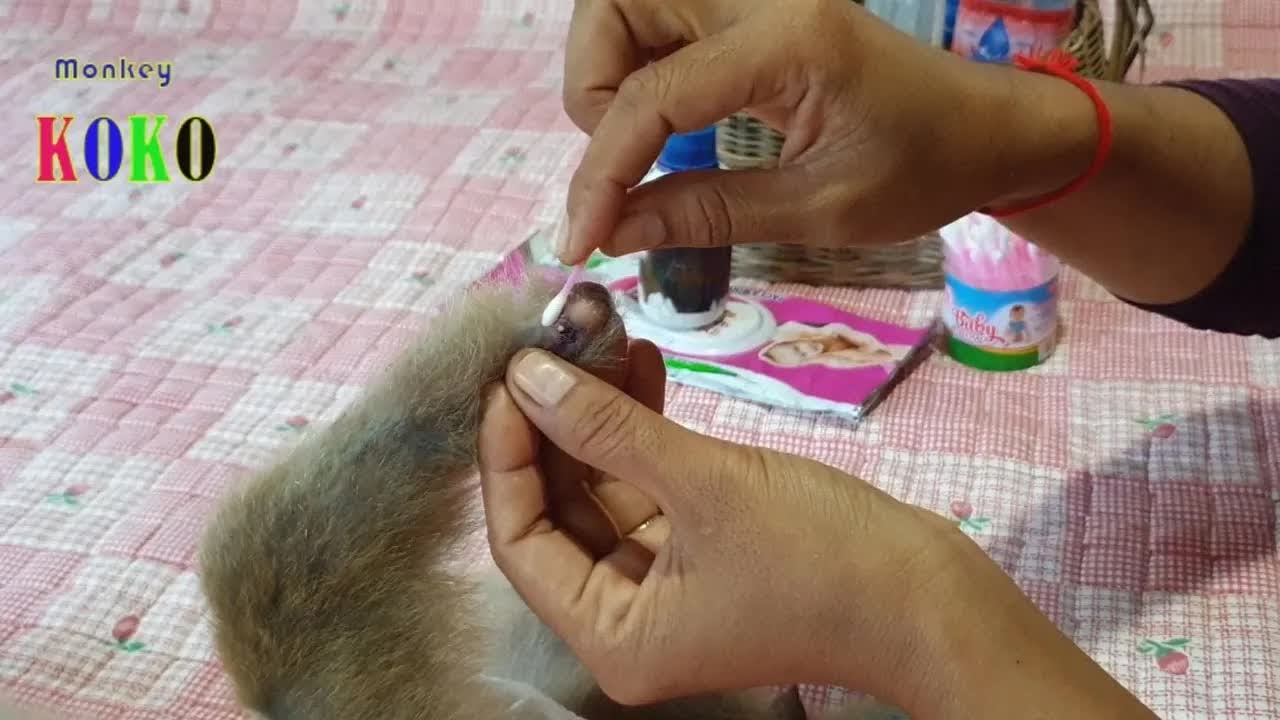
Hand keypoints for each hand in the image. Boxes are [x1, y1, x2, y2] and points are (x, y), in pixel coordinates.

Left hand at [478, 344, 1162, 718]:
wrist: (934, 596)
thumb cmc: (824, 558)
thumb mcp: (705, 483)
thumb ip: (608, 428)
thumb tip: (527, 375)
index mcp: (612, 635)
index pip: (521, 540)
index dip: (508, 455)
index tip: (512, 375)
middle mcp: (628, 619)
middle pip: (561, 510)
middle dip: (557, 420)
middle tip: (554, 338)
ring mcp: (667, 587)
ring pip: (607, 489)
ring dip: (602, 413)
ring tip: (601, 331)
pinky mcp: (704, 552)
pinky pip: (653, 485)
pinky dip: (646, 430)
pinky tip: (645, 361)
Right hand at [558, 0, 1095, 264]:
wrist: (985, 129)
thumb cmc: (923, 171)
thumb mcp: (820, 210)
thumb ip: (708, 214)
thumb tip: (611, 233)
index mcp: (789, 42)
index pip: (653, 93)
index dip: (600, 172)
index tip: (578, 241)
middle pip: (616, 4)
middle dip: (591, 87)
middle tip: (618, 164)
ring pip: (626, 4)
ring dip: (606, 73)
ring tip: (636, 147)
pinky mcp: (750, 8)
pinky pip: (659, 20)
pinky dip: (637, 69)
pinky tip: (661, 126)